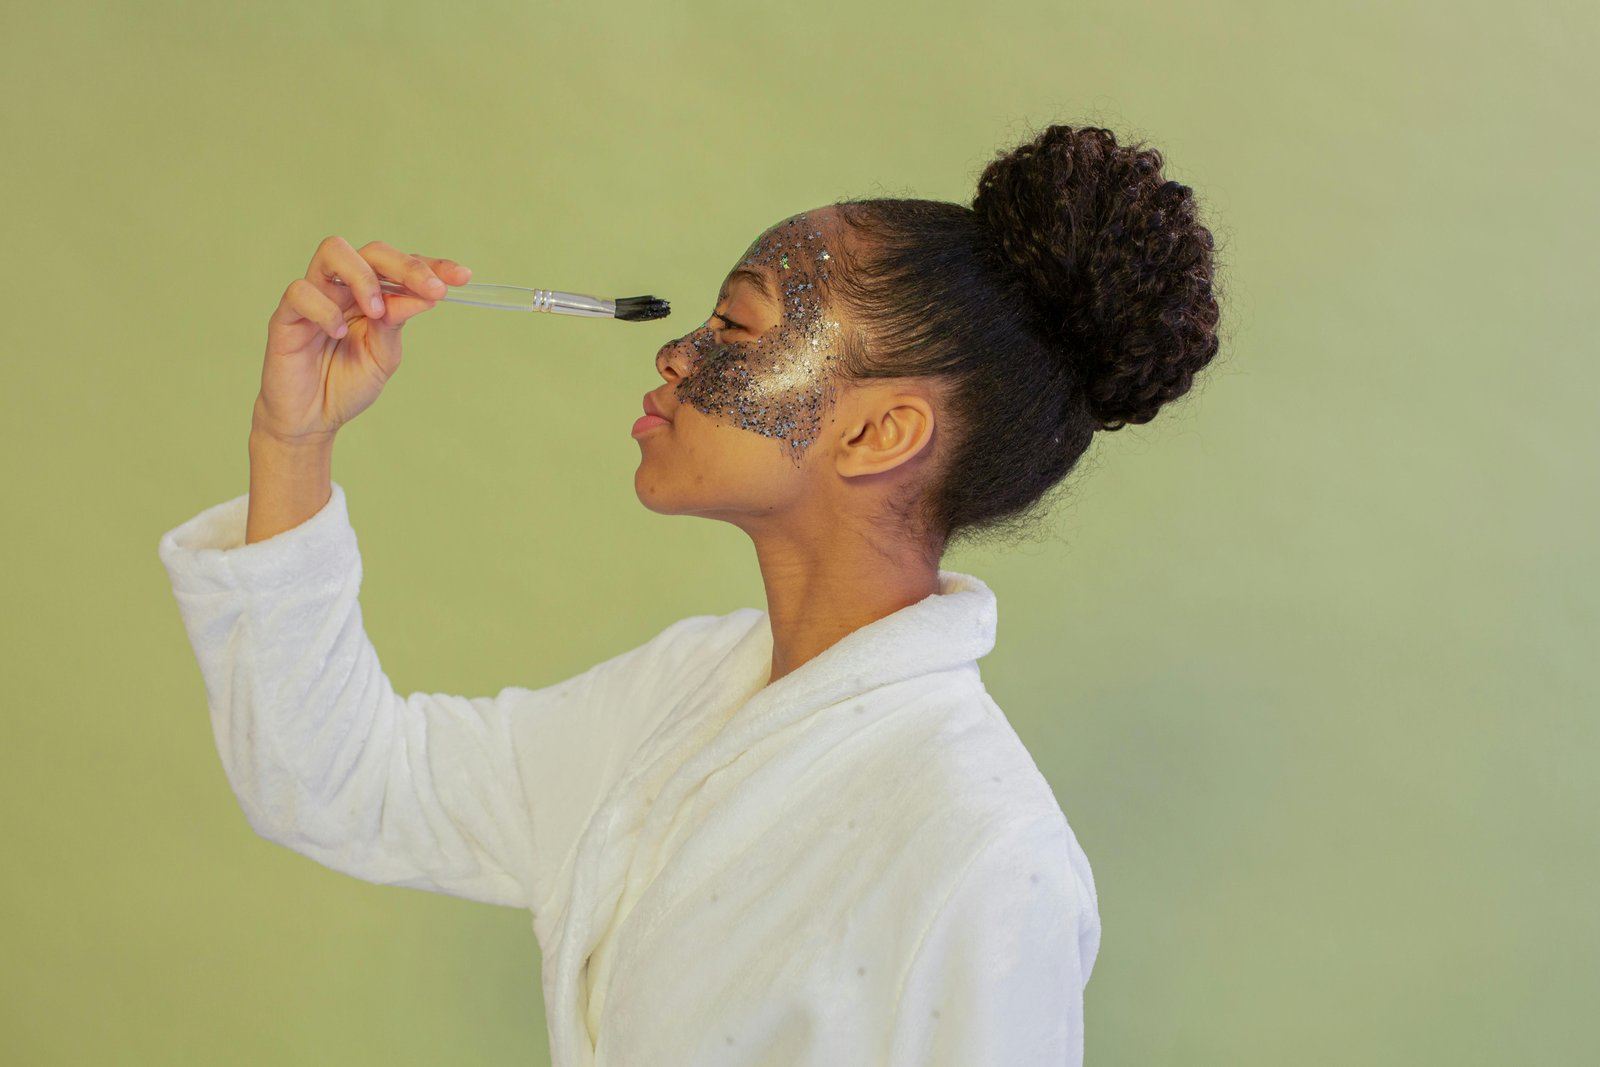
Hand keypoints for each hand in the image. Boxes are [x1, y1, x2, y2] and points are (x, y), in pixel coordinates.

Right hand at [253, 236, 471, 443]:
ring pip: (333, 252)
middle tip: (432, 290)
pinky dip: (325, 310)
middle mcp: (343, 288)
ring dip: (364, 277)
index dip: (433, 267)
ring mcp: (314, 297)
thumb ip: (397, 324)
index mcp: (371, 294)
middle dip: (407, 266)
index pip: (401, 266)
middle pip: (372, 250)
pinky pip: (301, 292)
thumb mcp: (384, 355)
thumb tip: (425, 296)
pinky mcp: (286, 315)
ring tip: (377, 312)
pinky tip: (339, 334)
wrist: (312, 419)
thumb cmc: (346, 384)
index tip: (463, 277)